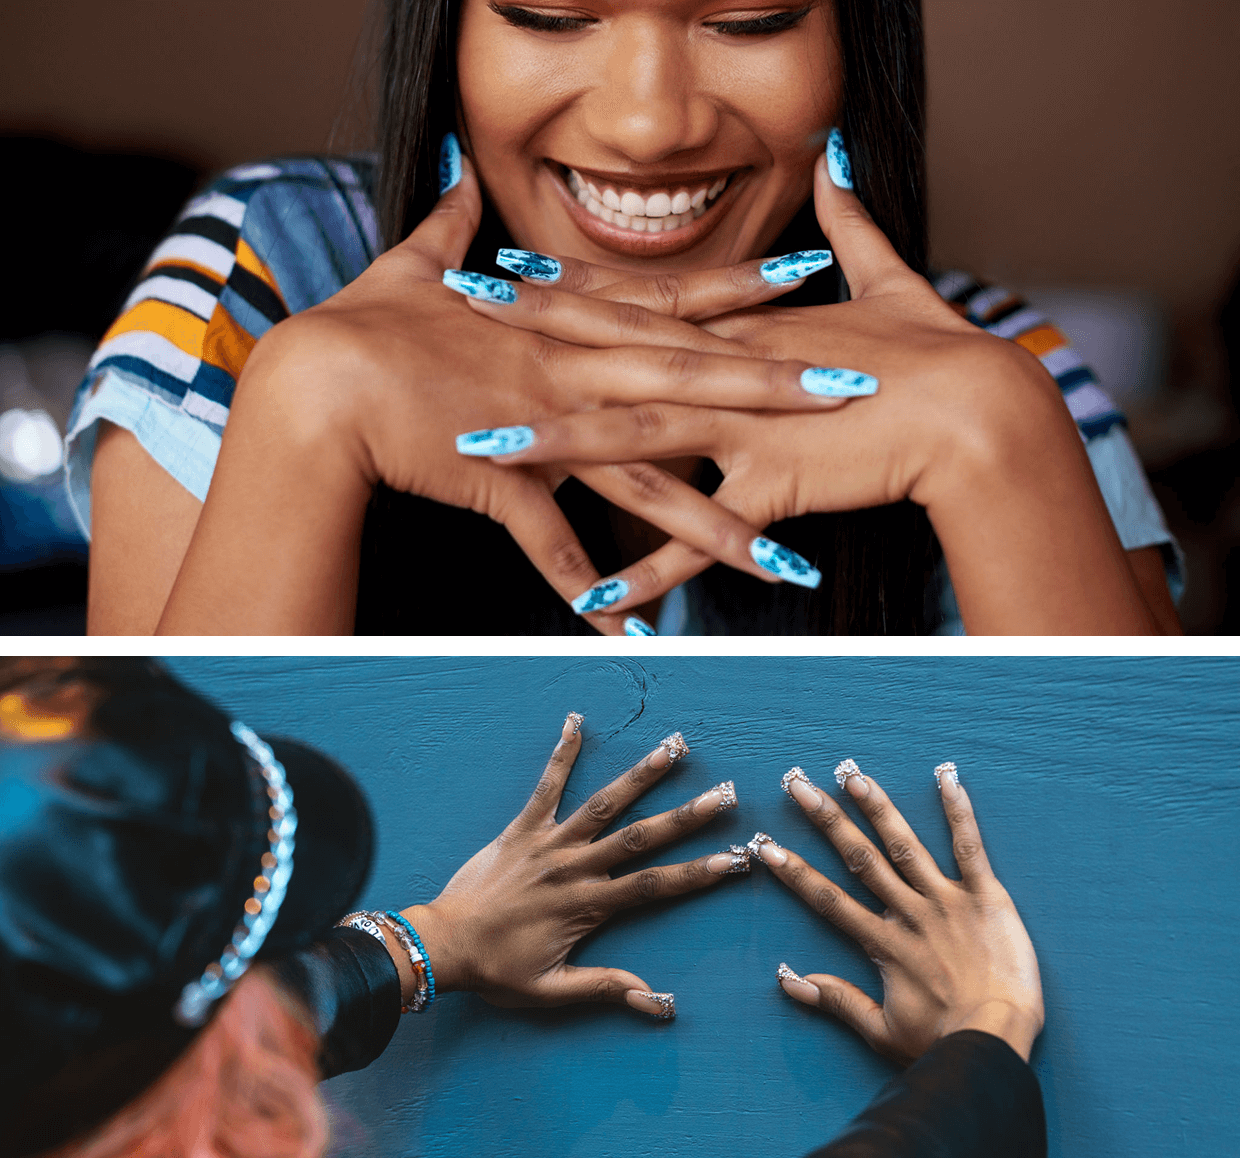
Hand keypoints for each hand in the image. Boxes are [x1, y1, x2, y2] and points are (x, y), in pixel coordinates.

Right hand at [275, 146, 843, 632]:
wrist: (315, 384)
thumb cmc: (364, 326)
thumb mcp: (414, 264)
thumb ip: (453, 224)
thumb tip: (458, 172)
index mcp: (561, 326)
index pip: (669, 303)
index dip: (741, 291)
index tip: (810, 279)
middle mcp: (569, 374)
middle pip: (688, 384)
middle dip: (773, 390)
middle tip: (851, 392)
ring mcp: (544, 432)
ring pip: (648, 483)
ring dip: (718, 527)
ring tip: (785, 567)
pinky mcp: (505, 484)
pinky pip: (556, 547)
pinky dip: (594, 594)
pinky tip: (637, 634)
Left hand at [398, 716, 746, 1015]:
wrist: (442, 944)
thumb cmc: (495, 970)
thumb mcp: (551, 991)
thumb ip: (605, 988)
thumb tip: (657, 1002)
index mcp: (588, 906)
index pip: (655, 886)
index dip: (698, 873)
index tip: (735, 859)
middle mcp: (575, 868)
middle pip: (641, 837)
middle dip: (686, 816)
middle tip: (724, 796)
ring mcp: (548, 844)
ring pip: (604, 804)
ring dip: (641, 775)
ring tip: (674, 748)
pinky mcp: (521, 829)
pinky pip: (545, 787)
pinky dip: (561, 755)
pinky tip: (575, 724)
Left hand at [464, 149, 1056, 620]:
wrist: (978, 409)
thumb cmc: (935, 351)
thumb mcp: (887, 280)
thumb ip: (851, 225)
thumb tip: (839, 164)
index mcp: (741, 329)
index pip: (637, 299)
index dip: (568, 282)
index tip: (505, 264)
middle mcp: (727, 372)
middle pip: (610, 350)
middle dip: (528, 336)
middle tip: (451, 316)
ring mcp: (743, 429)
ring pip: (632, 438)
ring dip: (556, 445)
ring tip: (482, 452)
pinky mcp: (772, 487)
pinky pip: (697, 541)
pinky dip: (647, 575)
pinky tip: (593, 601)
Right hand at [760, 763, 1043, 1065]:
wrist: (996, 1044)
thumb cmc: (942, 1045)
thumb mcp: (881, 1032)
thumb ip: (837, 1001)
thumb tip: (787, 981)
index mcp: (882, 944)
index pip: (828, 900)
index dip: (795, 872)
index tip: (766, 846)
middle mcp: (908, 914)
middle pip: (859, 859)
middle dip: (826, 820)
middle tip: (798, 785)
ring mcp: (946, 901)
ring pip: (904, 845)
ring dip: (877, 807)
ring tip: (852, 774)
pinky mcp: (986, 897)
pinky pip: (969, 847)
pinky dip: (958, 811)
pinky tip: (946, 777)